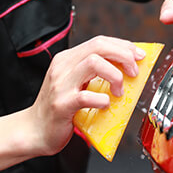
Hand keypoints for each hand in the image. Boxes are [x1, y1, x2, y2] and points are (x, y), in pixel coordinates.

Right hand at [28, 36, 144, 155]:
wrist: (34, 131)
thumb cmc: (59, 109)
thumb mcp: (74, 85)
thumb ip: (94, 75)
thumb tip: (127, 71)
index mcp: (67, 60)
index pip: (99, 41)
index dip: (123, 46)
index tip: (139, 55)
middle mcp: (62, 67)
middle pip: (99, 46)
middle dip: (124, 55)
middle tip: (134, 72)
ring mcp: (61, 85)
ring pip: (94, 63)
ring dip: (115, 76)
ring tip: (119, 92)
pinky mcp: (62, 104)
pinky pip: (87, 96)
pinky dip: (103, 100)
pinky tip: (105, 105)